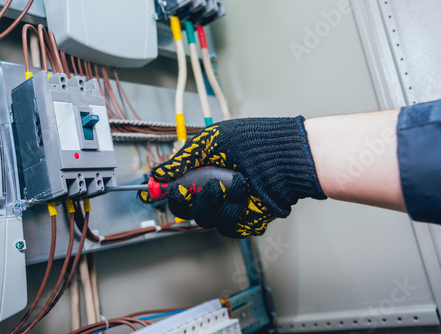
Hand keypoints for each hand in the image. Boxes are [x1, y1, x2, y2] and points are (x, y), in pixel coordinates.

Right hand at [139, 117, 325, 237]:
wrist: (285, 157)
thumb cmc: (253, 142)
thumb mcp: (211, 142)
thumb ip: (183, 159)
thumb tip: (158, 173)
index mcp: (203, 173)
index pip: (177, 190)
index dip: (166, 192)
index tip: (155, 192)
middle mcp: (214, 192)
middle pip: (185, 210)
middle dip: (188, 199)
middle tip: (201, 185)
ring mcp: (229, 207)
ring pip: (205, 220)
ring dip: (216, 201)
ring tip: (235, 182)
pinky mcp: (245, 220)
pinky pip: (228, 227)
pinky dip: (234, 210)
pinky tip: (245, 193)